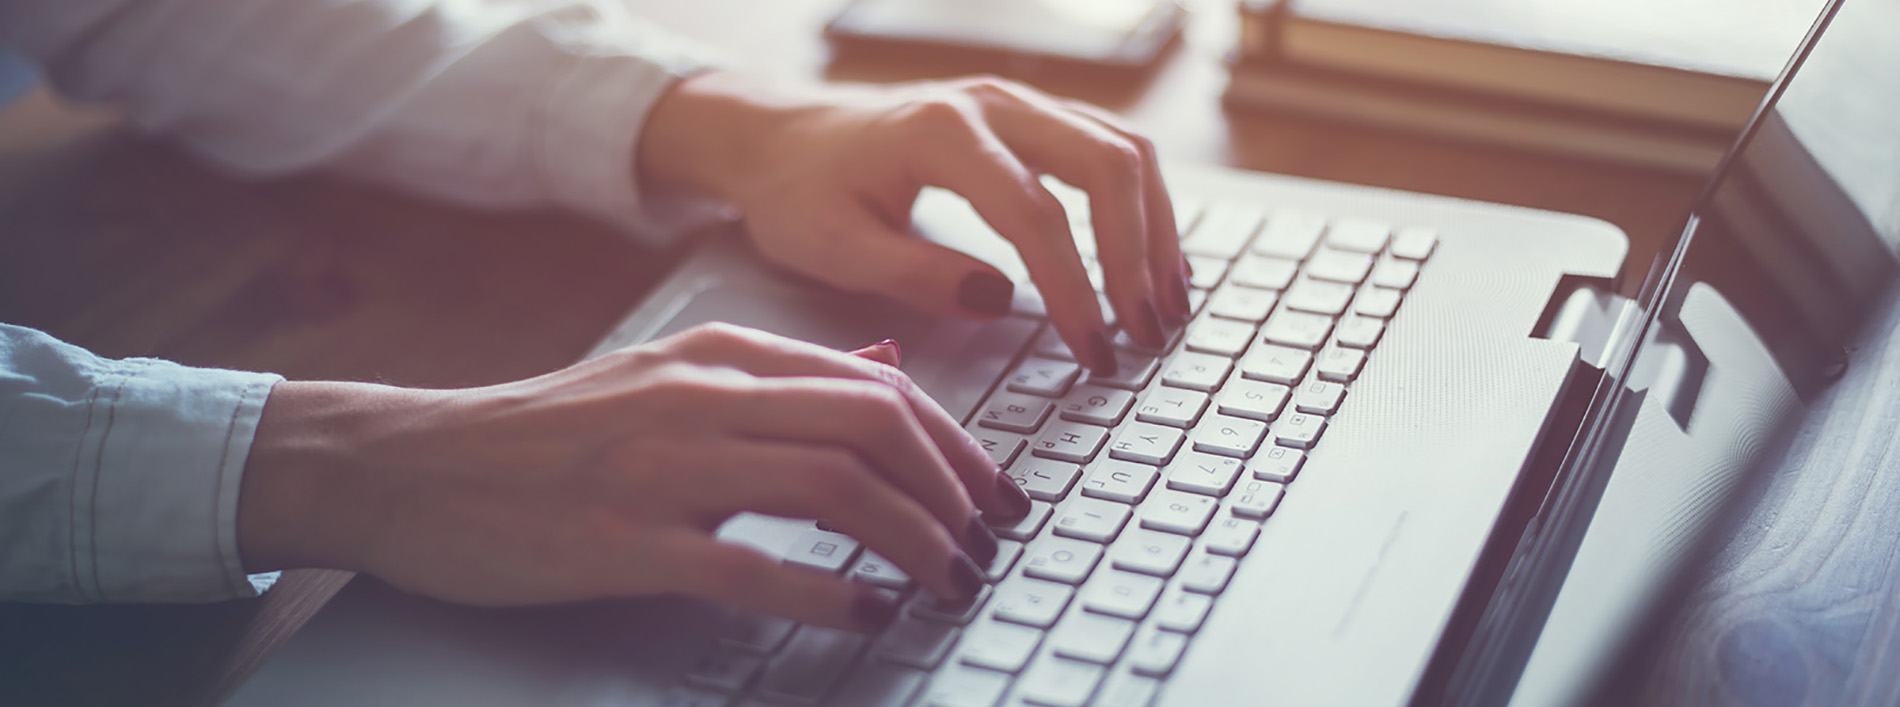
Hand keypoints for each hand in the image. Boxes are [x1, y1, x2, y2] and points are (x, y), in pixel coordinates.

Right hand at [237, 324, 1033, 630]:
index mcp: (720, 357)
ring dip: (913, 539)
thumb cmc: (547, 432)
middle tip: (989, 543)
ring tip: (949, 580)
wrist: (415, 464)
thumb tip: (880, 375)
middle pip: (874, 428)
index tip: (994, 495)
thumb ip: (776, 378)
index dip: (955, 446)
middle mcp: (703, 399)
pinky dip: (828, 590)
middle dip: (955, 490)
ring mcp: (663, 469)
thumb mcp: (666, 378)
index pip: (878, 387)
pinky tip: (868, 612)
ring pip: (833, 487)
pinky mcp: (625, 541)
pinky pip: (752, 564)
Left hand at [638, 72, 1192, 375]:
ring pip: (1122, 149)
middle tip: (1146, 333)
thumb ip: (912, 274)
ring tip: (1166, 306)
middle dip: (1136, 255)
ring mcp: (1018, 103)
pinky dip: (1143, 205)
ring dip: (1156, 228)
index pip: (1035, 213)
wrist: (780, 135)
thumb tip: (999, 300)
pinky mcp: (1031, 118)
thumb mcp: (831, 247)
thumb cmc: (800, 191)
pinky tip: (1152, 262)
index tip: (1093, 350)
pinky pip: (1111, 149)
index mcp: (939, 133)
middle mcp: (992, 103)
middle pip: (1105, 164)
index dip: (1074, 287)